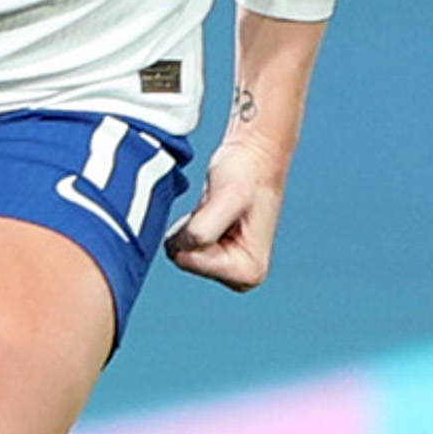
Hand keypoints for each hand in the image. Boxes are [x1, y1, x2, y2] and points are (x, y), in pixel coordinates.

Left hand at [165, 134, 284, 290]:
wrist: (253, 156)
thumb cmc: (246, 172)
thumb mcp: (227, 196)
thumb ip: (204, 229)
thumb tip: (182, 248)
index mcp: (249, 272)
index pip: (190, 261)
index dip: (193, 230)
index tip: (219, 210)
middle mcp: (241, 277)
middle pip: (184, 260)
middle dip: (191, 230)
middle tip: (215, 207)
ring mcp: (227, 268)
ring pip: (180, 252)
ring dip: (189, 224)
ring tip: (214, 208)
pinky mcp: (214, 256)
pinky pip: (179, 246)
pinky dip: (187, 224)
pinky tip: (209, 211)